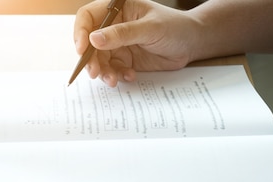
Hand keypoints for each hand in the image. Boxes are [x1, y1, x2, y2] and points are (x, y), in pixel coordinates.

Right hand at [73, 0, 197, 85]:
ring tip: (113, 80)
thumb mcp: (149, 28)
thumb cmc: (175, 27)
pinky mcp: (124, 59)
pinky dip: (117, 76)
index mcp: (117, 10)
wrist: (192, 44)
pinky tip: (130, 75)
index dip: (80, 32)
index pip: (88, 17)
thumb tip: (94, 39)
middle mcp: (113, 26)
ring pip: (99, 60)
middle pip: (89, 43)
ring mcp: (118, 44)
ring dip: (103, 72)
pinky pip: (112, 70)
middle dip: (91, 59)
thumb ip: (122, 34)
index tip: (82, 49)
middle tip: (95, 73)